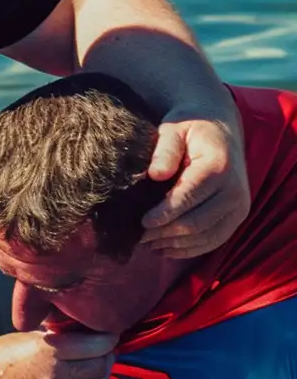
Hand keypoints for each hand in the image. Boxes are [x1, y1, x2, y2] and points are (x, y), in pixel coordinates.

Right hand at [0, 329, 115, 378]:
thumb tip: (82, 334)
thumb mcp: (27, 338)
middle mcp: (58, 378)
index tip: (110, 335)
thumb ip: (57, 338)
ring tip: (96, 367)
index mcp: (50, 352)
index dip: (108, 339)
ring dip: (99, 376)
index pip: (98, 345)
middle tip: (104, 351)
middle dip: (106, 357)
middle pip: (100, 367)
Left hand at [141, 112, 249, 257]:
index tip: (141, 223)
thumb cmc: (190, 129)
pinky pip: (211, 243)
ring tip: (148, 244)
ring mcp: (239, 206)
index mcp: (219, 166)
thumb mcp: (174, 129)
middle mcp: (234, 189)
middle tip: (139, 238)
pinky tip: (164, 248)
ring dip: (173, 245)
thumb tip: (156, 174)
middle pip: (195, 224)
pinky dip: (186, 250)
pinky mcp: (237, 219)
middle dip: (164, 234)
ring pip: (202, 238)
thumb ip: (165, 149)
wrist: (220, 129)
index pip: (188, 198)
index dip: (163, 215)